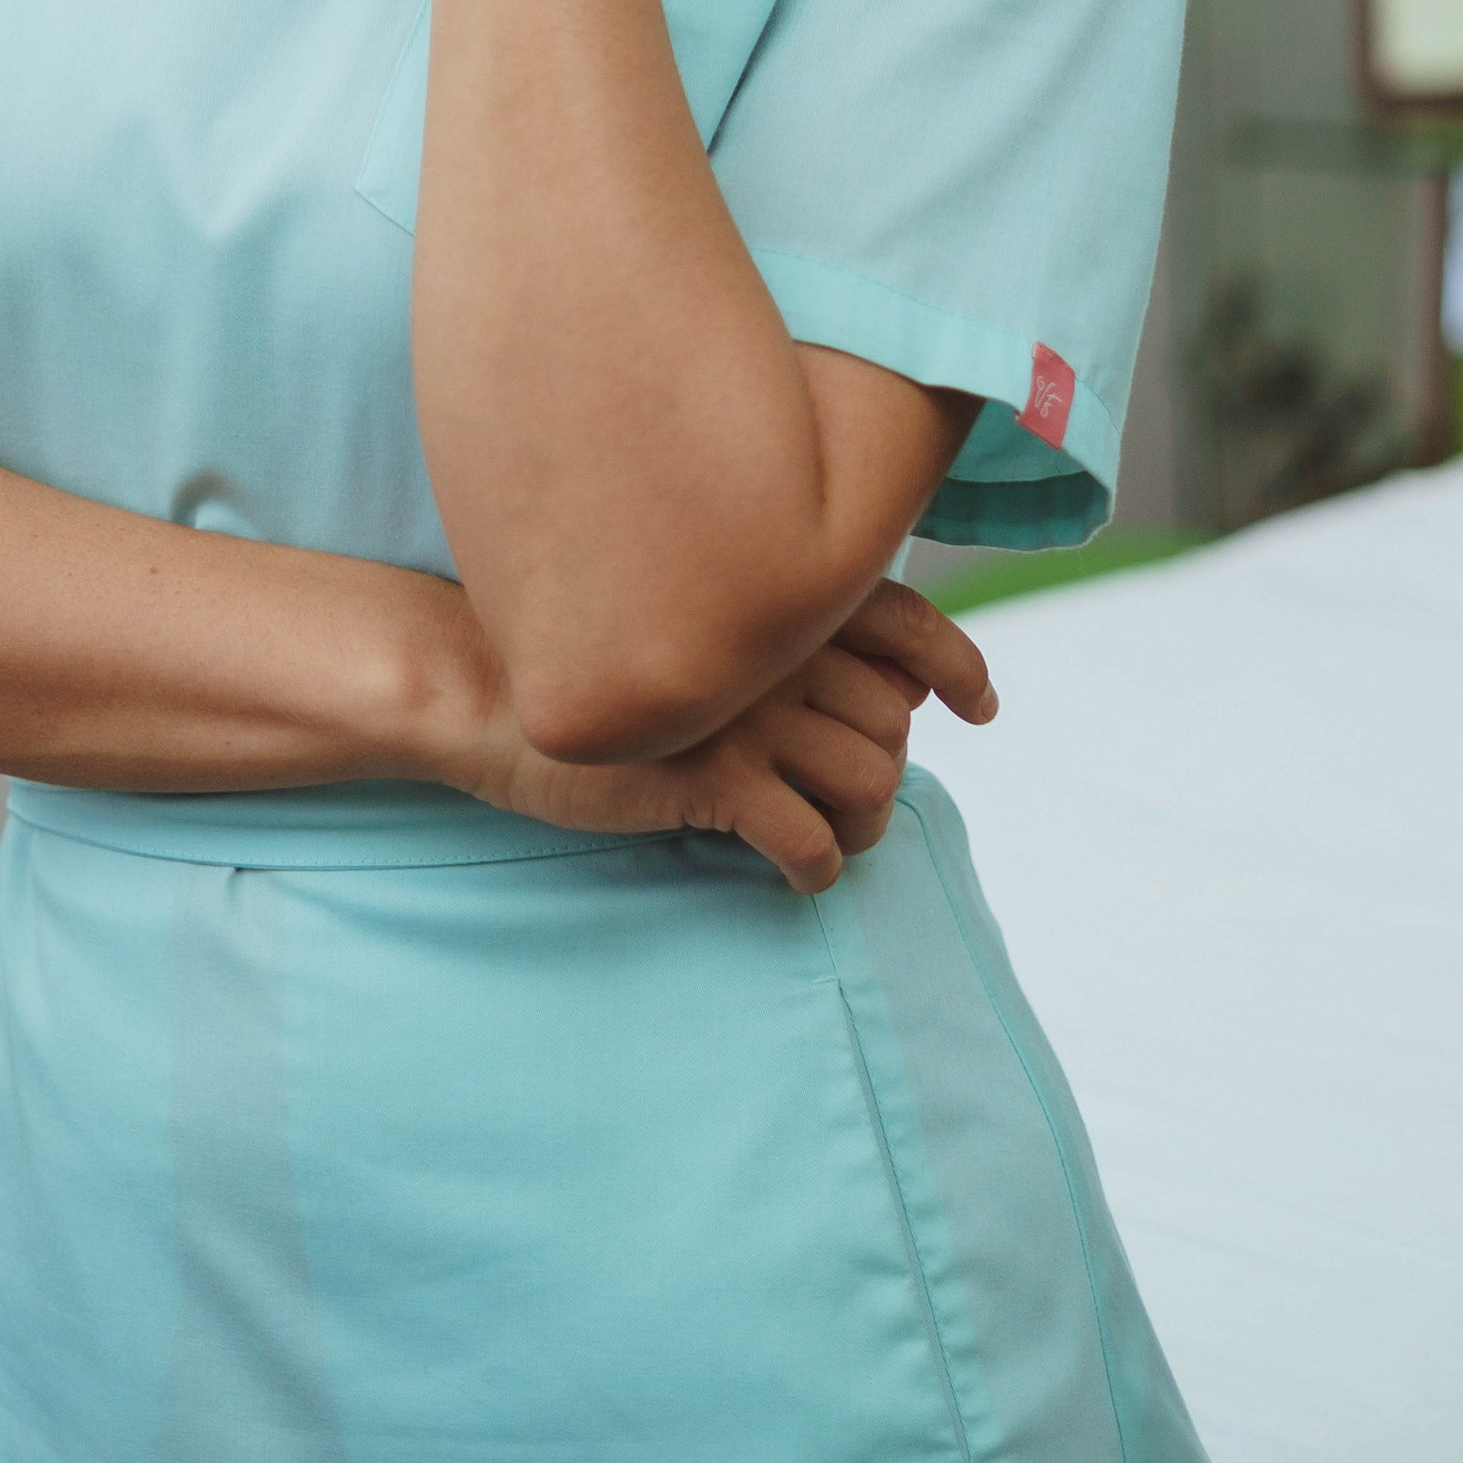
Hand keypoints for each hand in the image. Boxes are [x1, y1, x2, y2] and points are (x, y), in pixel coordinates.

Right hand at [443, 580, 998, 897]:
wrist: (483, 690)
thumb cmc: (591, 658)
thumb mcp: (693, 622)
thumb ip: (778, 635)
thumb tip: (877, 688)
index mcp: (774, 593)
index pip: (909, 620)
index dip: (959, 667)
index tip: (979, 708)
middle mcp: (772, 641)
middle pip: (892, 721)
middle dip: (886, 771)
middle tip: (849, 802)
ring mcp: (743, 706)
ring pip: (869, 780)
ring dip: (863, 824)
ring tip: (825, 836)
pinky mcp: (709, 774)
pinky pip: (808, 838)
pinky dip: (817, 865)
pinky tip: (791, 868)